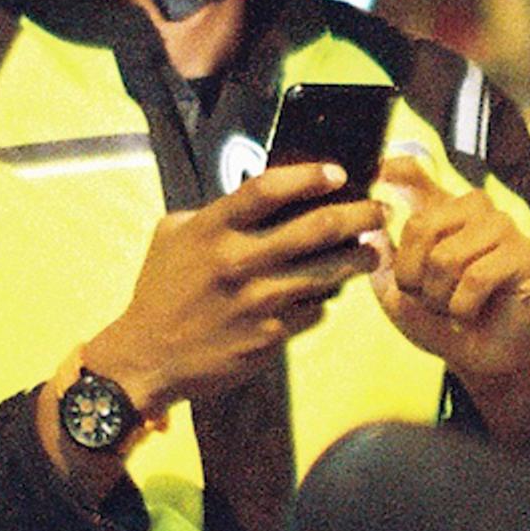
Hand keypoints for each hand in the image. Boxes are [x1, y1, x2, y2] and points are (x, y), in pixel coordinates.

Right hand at [82, 164, 383, 416]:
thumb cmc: (160, 290)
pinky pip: (316, 311)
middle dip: (360, 215)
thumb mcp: (173, 235)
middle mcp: (237, 261)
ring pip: (329, 273)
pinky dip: (327, 300)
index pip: (268, 188)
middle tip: (382, 211)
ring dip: (359, 259)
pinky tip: (331, 293)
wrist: (147, 357)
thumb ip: (216, 212)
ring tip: (373, 251)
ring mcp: (257, 301)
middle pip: (317, 228)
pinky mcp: (269, 336)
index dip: (309, 176)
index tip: (339, 173)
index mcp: (211, 229)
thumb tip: (264, 197)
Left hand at [370, 153, 529, 439]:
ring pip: (446, 257)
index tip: (377, 175)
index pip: (413, 173)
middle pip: (421, 225)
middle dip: (413, 276)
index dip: (393, 170)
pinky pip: (476, 278)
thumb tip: (369, 227)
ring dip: (439, 297)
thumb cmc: (436, 318)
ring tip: (451, 307)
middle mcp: (472, 207)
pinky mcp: (523, 253)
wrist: (478, 356)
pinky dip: (462, 307)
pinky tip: (469, 313)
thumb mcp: (396, 291)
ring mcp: (501, 226)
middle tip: (427, 298)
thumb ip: (381, 258)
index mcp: (439, 209)